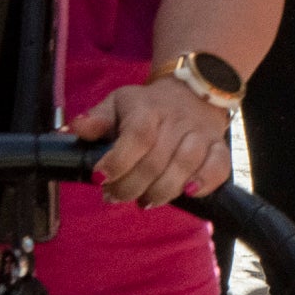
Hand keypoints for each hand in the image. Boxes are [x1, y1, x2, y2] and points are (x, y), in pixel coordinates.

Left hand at [72, 75, 230, 206]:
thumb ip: (96, 120)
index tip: (100, 178)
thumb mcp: (117, 104)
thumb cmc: (147, 106)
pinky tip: (188, 193)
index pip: (137, 136)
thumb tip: (75, 127)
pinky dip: (205, 182)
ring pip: (185, 166)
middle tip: (114, 196)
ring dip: (161, 191)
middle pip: (156, 160)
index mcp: (147, 109)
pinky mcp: (219, 147)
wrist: (192, 93)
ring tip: (145, 201)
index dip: (118, 161)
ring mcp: (201, 134)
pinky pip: (219, 167)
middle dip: (131, 187)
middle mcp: (176, 121)